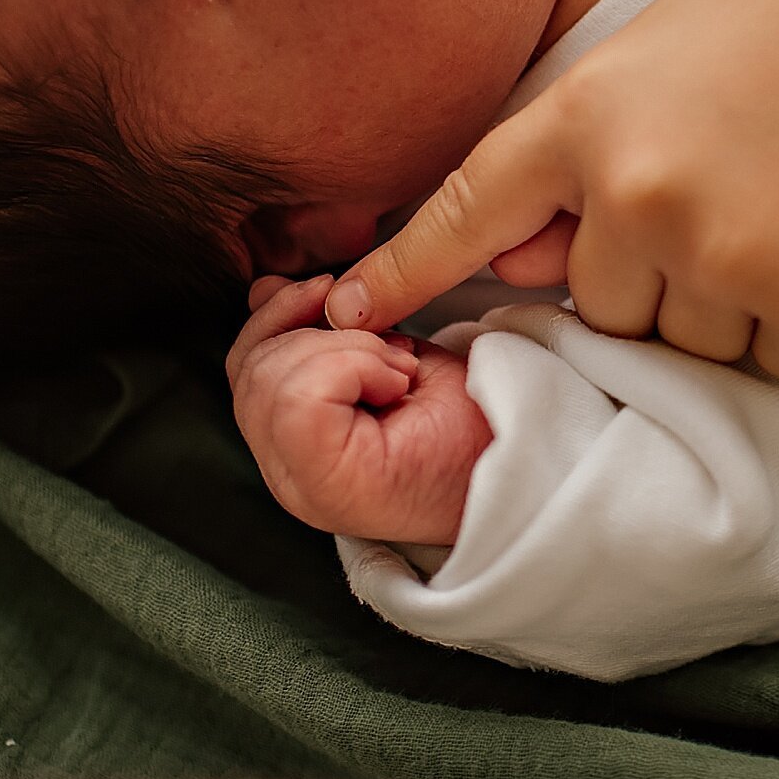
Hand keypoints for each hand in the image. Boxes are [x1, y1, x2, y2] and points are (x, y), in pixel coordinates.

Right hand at [227, 273, 491, 545]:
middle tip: (391, 356)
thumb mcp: (384, 357)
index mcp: (298, 446)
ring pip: (268, 379)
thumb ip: (321, 333)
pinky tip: (397, 386)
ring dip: (344, 350)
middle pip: (251, 369)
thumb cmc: (471, 422)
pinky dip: (352, 367)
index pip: (245, 364)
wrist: (532, 467)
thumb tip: (265, 290)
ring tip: (398, 375)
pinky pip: (298, 399)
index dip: (285, 320)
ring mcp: (302, 486)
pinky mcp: (327, 488)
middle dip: (319, 334)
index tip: (346, 311)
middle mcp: (287, 475)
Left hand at [322, 0, 778, 379]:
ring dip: (726, 304)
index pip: (468, 212)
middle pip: (601, 309)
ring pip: (683, 346)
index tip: (344, 317)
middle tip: (737, 188)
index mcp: (588, 119)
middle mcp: (642, 196)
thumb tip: (516, 273)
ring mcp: (729, 259)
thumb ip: (575, 161)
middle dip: (655, 273)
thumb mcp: (652, 61)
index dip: (403, 273)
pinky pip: (768, 366)